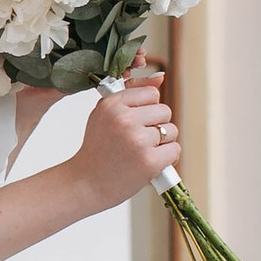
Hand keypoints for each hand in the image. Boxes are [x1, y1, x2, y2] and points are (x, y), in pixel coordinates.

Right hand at [76, 63, 180, 207]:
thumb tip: (161, 77)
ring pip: (171, 131)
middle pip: (164, 111)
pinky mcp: (149, 161)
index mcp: (111, 105)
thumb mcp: (104, 115)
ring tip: (143, 153)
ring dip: (163, 143)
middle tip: (139, 140)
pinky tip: (151, 163)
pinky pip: (174, 150)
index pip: (151, 94)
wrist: (85, 184)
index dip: (148, 109)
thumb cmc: (98, 150)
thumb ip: (131, 95)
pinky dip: (167, 159)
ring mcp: (137, 140)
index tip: (136, 122)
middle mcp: (124, 119)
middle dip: (157, 126)